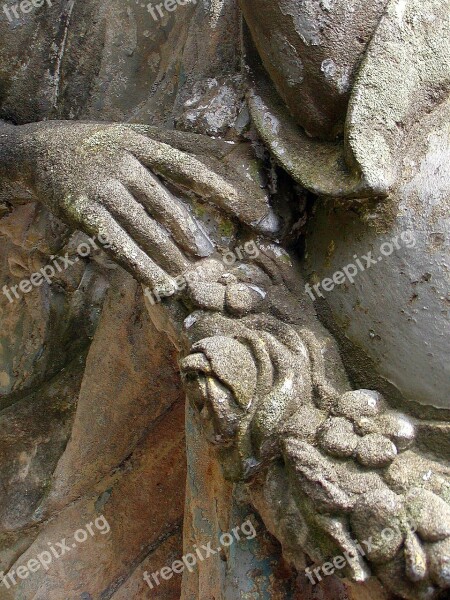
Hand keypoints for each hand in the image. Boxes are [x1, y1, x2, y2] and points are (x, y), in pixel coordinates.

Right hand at [2, 120, 276, 291]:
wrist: (38, 148)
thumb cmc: (98, 142)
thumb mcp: (137, 131)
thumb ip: (182, 139)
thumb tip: (231, 145)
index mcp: (141, 142)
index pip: (185, 166)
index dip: (216, 186)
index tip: (245, 206)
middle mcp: (123, 162)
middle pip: (166, 205)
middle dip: (191, 234)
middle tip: (212, 259)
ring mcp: (102, 187)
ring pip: (143, 229)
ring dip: (169, 257)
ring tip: (190, 279)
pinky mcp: (81, 211)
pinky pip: (115, 244)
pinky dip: (139, 267)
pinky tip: (158, 286)